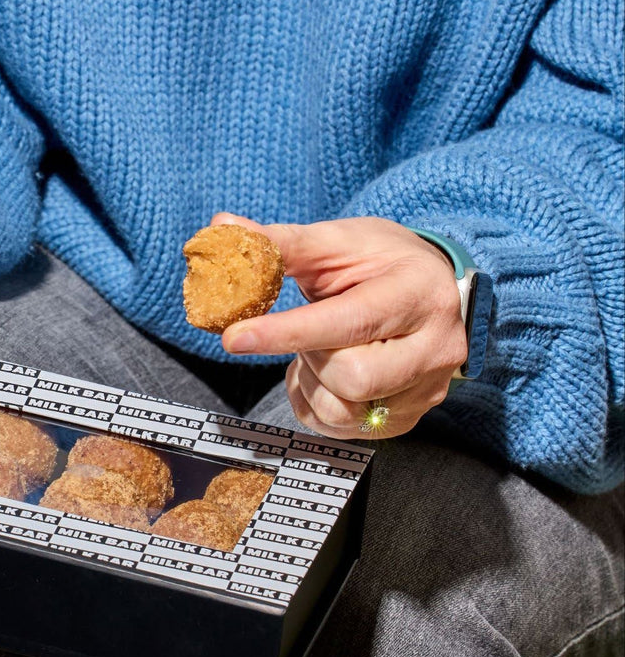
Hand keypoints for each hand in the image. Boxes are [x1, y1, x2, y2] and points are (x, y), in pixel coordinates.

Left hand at [214, 213, 466, 439]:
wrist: (429, 290)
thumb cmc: (380, 263)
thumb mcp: (336, 242)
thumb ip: (280, 242)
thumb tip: (222, 228)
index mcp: (418, 293)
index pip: (348, 322)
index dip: (286, 333)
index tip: (235, 337)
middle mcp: (435, 347)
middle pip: (351, 377)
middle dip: (310, 355)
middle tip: (307, 332)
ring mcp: (425, 389)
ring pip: (343, 411)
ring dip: (310, 381)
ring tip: (317, 350)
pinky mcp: (405, 418)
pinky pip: (339, 428)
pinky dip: (314, 400)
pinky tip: (324, 372)